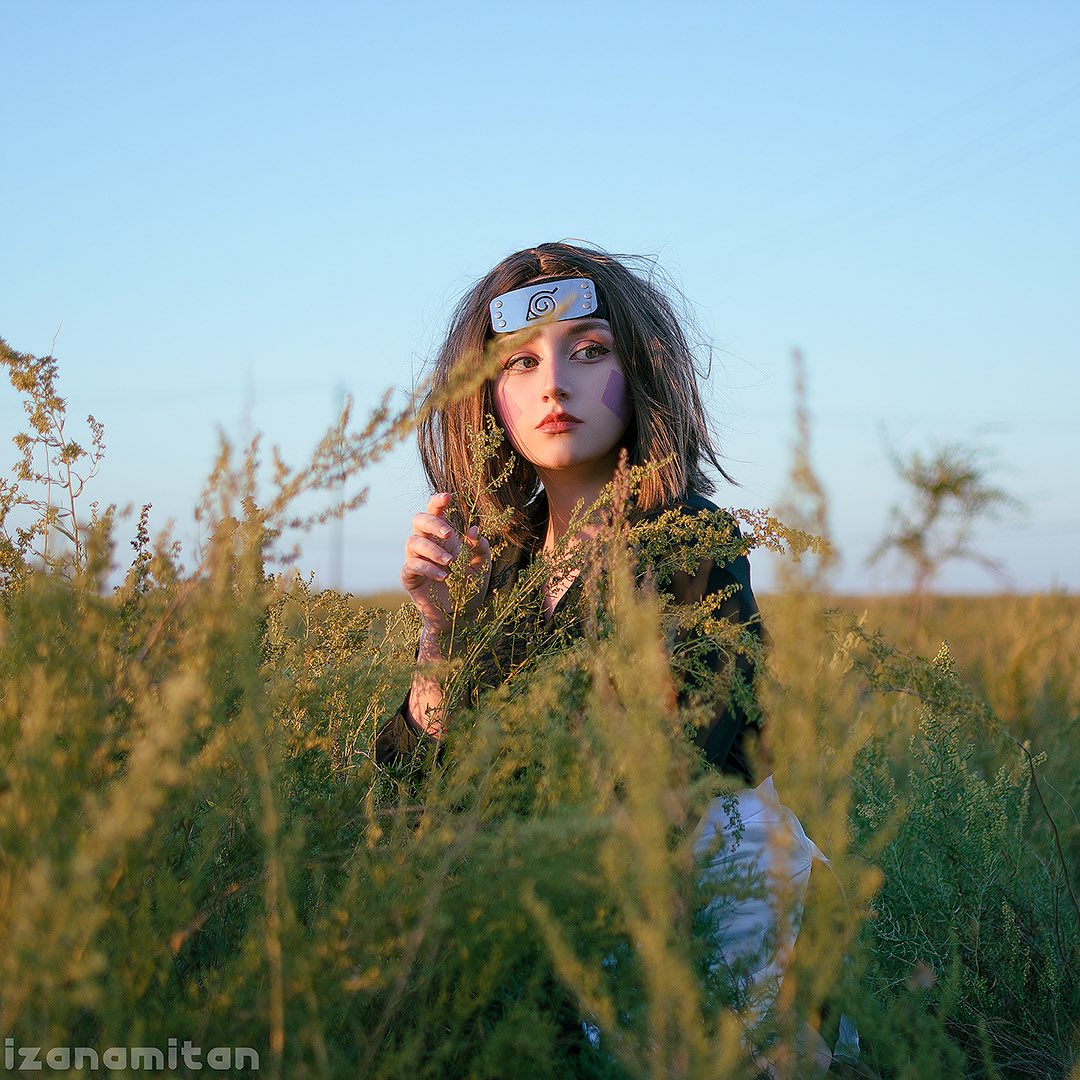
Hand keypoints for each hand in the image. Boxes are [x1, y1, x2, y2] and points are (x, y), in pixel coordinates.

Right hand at [400, 492, 491, 633]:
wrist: (458, 618)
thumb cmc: (469, 589)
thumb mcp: (481, 568)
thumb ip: (480, 549)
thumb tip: (475, 529)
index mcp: (443, 538)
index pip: (435, 512)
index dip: (438, 502)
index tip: (448, 497)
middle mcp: (426, 544)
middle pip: (418, 520)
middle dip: (432, 523)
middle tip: (449, 533)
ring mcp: (415, 560)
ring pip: (413, 542)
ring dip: (433, 550)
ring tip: (450, 563)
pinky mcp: (409, 577)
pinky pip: (412, 565)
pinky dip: (428, 568)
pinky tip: (443, 576)